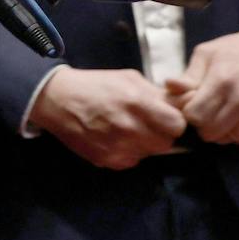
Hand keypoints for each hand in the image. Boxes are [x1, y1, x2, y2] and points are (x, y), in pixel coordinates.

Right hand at [29, 67, 185, 168]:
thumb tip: (180, 104)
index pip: (177, 125)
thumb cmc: (95, 85)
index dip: (173, 121)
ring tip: (127, 129)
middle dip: (160, 134)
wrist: (57, 100)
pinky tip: (114, 138)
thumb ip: (156, 93)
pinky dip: (128, 152)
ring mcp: (118, 147)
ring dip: (144, 144)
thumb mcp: (128, 78)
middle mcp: (130, 128)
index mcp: (137, 103)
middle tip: (146, 123)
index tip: (164, 117)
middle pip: (166, 143)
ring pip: (149, 153)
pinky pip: (131, 161)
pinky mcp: (107, 160)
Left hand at [165, 20, 238, 143]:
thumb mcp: (207, 53)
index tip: (191, 102)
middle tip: (204, 109)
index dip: (187, 111)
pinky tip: (234, 115)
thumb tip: (170, 87)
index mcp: (222, 82)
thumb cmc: (238, 49)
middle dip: (200, 124)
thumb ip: (188, 75)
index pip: (194, 116)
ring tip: (220, 110)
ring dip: (218, 129)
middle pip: (209, 132)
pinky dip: (234, 132)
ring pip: (226, 139)